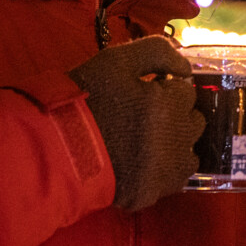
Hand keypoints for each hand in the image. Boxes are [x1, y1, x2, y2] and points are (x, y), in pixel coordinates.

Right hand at [67, 36, 203, 211]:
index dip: (165, 90)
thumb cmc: (83, 101)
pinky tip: (141, 164)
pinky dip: (164, 171)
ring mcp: (168, 169)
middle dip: (175, 115)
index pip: (186, 92)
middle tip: (142, 117)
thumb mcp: (115, 61)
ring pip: (189, 152)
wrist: (52, 150)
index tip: (143, 94)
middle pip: (193, 121)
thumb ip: (156, 52)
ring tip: (142, 143)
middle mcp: (177, 137)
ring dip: (174, 144)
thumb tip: (185, 67)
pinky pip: (174, 179)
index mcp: (169, 104)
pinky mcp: (154, 192)